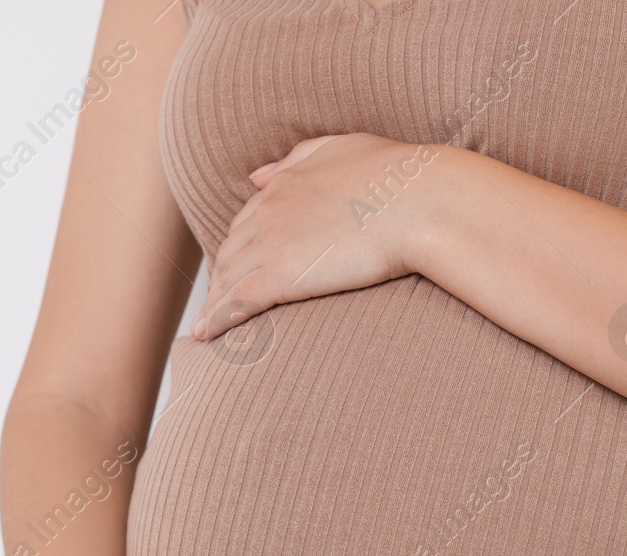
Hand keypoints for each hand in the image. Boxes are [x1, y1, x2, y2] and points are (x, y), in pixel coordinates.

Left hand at [192, 133, 443, 340]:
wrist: (420, 201)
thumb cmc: (398, 176)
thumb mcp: (344, 149)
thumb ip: (299, 159)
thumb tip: (257, 176)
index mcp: (285, 183)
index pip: (247, 220)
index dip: (239, 246)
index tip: (236, 266)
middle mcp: (269, 211)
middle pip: (231, 251)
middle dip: (221, 277)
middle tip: (219, 301)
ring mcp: (271, 243)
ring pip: (228, 277)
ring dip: (214, 301)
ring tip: (208, 325)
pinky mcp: (281, 275)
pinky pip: (237, 301)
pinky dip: (216, 319)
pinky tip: (206, 335)